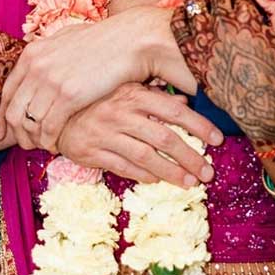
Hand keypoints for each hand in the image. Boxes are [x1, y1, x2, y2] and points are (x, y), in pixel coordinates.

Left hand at [0, 6, 196, 151]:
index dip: (4, 117)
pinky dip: (51, 141)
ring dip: (36, 140)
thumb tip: (40, 63)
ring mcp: (51, 81)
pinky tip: (59, 145)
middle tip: (27, 145)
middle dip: (17, 134)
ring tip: (46, 145)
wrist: (132, 40)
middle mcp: (36, 67)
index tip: (7, 131)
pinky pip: (49, 128)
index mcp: (33, 53)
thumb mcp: (68, 38)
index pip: (6, 93)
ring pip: (29, 124)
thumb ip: (50, 53)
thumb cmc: (106, 39)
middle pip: (13, 112)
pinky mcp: (68, 96)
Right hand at [56, 82, 222, 185]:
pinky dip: (143, 175)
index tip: (218, 140)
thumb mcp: (128, 91)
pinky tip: (158, 181)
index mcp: (134, 94)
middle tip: (208, 172)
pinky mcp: (92, 152)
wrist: (56, 113)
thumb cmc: (100, 100)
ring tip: (190, 183)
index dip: (199, 125)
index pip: (174, 111)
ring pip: (145, 157)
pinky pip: (123, 167)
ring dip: (171, 172)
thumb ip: (156, 97)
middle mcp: (121, 113)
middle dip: (189, 157)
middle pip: (164, 138)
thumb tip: (186, 101)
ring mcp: (106, 133)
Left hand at [171, 0, 274, 149]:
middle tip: (219, 0)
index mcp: (246, 16)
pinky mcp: (191, 51)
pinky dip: (179, 15)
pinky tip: (182, 14)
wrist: (258, 102)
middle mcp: (223, 22)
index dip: (243, 0)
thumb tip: (266, 0)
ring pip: (194, 4)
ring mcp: (205, 36)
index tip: (241, 5)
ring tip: (196, 0)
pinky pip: (178, 25)